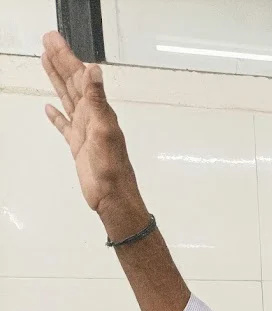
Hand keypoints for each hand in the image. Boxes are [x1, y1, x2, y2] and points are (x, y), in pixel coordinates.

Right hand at [41, 31, 144, 225]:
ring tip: (45, 61)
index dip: (67, 57)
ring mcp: (84, 131)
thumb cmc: (111, 168)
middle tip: (47, 40)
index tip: (53, 40)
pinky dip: (56, 116)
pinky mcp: (78, 147)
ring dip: (57, 80)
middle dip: (60, 62)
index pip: (80, 77)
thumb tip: (95, 69)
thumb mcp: (104, 130)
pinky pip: (64, 126)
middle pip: (73, 83)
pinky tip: (48, 108)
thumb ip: (98, 100)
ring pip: (67, 99)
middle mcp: (92, 117)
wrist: (113, 198)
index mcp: (99, 110)